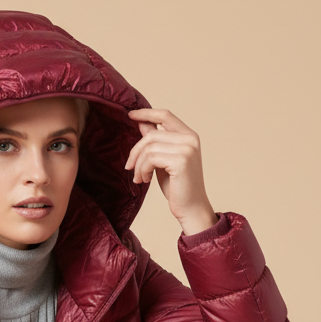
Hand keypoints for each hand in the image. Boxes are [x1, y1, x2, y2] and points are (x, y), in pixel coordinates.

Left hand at [125, 108, 216, 233]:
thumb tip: (142, 123)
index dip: (146, 113)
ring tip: (139, 178)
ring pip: (149, 147)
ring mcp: (187, 149)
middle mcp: (190, 139)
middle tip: (129, 167)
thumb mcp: (163, 160)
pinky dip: (143, 170)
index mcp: (189, 136)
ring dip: (139, 164)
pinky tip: (145, 180)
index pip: (165, 115)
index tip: (130, 115)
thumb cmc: (178, 186)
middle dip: (135, 151)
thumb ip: (156, 141)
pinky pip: (151, 158)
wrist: (191, 208)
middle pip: (151, 135)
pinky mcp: (181, 161)